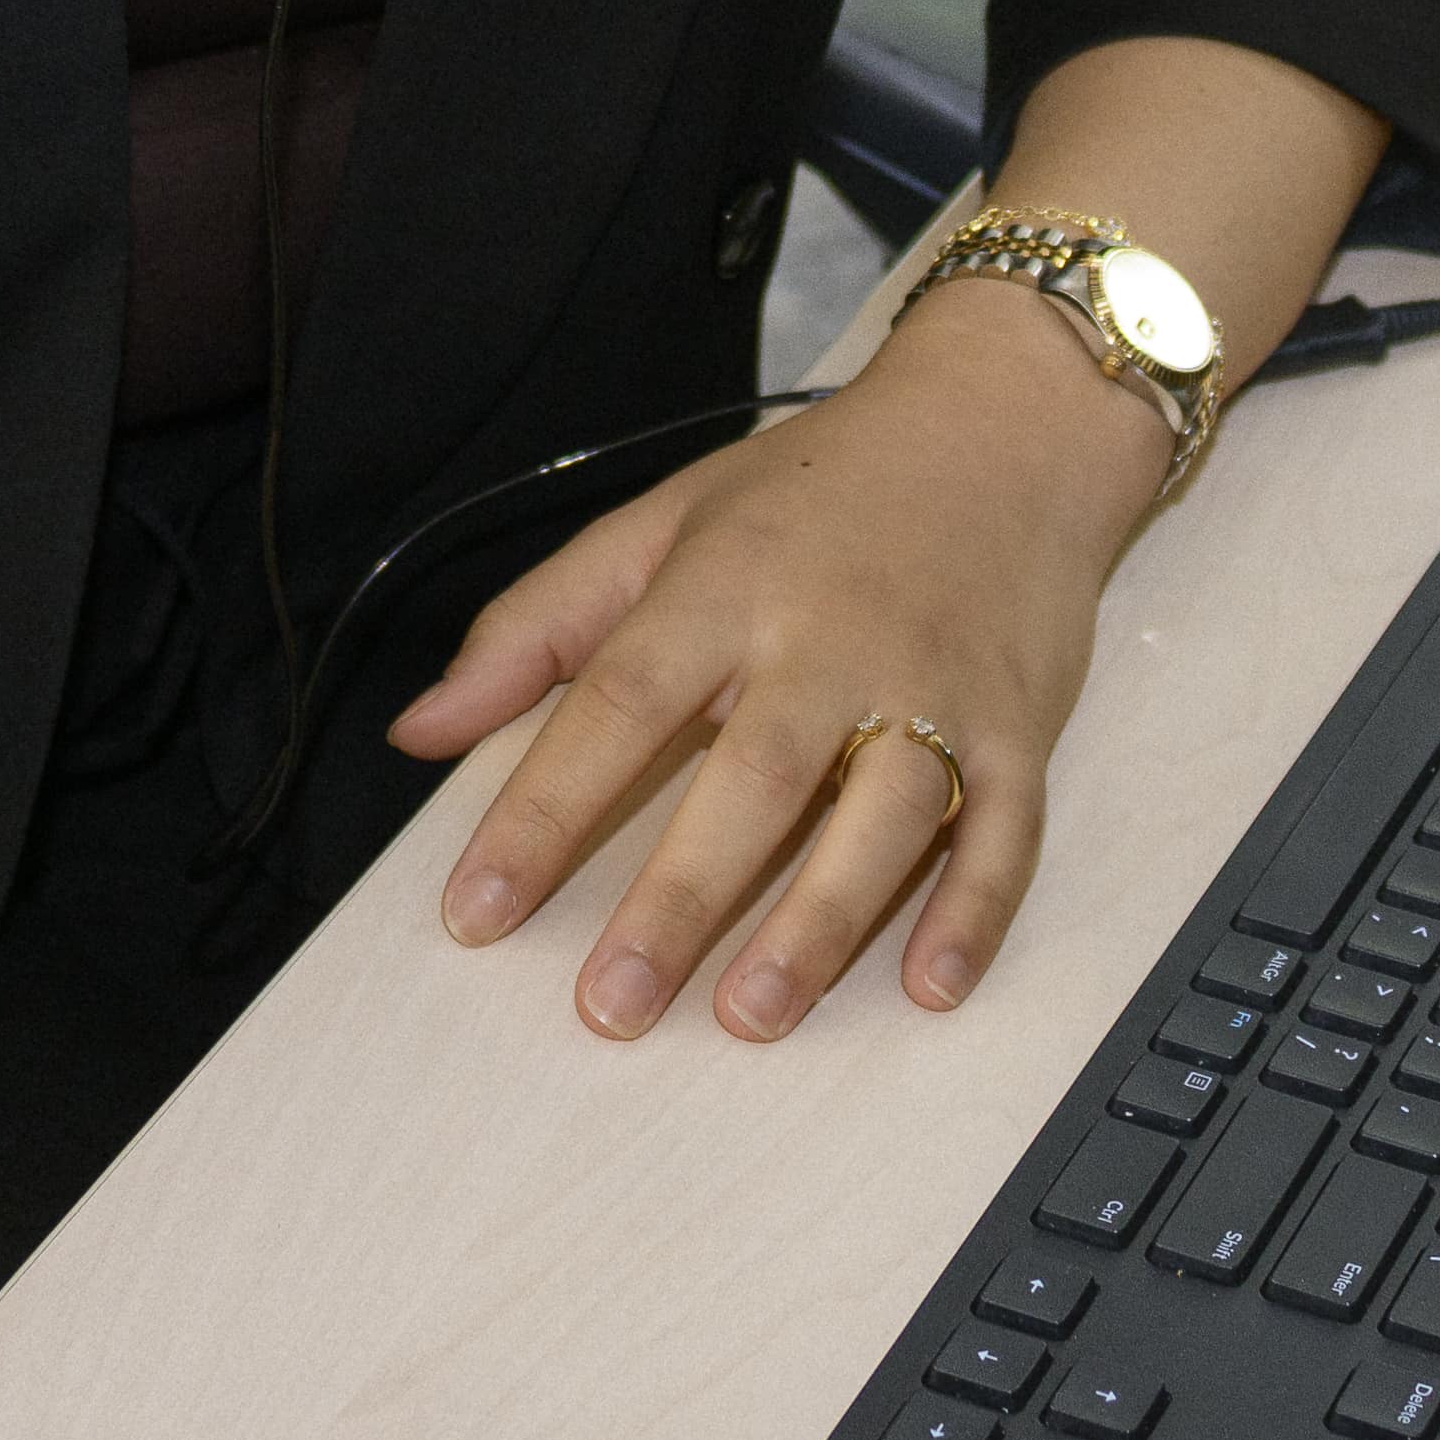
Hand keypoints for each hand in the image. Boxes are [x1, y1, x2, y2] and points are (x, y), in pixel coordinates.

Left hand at [396, 307, 1168, 1042]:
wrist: (1004, 423)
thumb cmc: (816, 489)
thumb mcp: (659, 526)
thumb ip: (535, 630)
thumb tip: (417, 731)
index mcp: (725, 585)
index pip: (617, 703)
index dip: (541, 811)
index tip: (477, 908)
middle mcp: (831, 638)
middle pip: (753, 777)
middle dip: (680, 900)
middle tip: (613, 1005)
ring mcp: (936, 684)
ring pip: (884, 815)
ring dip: (820, 923)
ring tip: (751, 1016)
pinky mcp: (1022, 723)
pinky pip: (1006, 829)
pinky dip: (974, 911)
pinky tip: (929, 987)